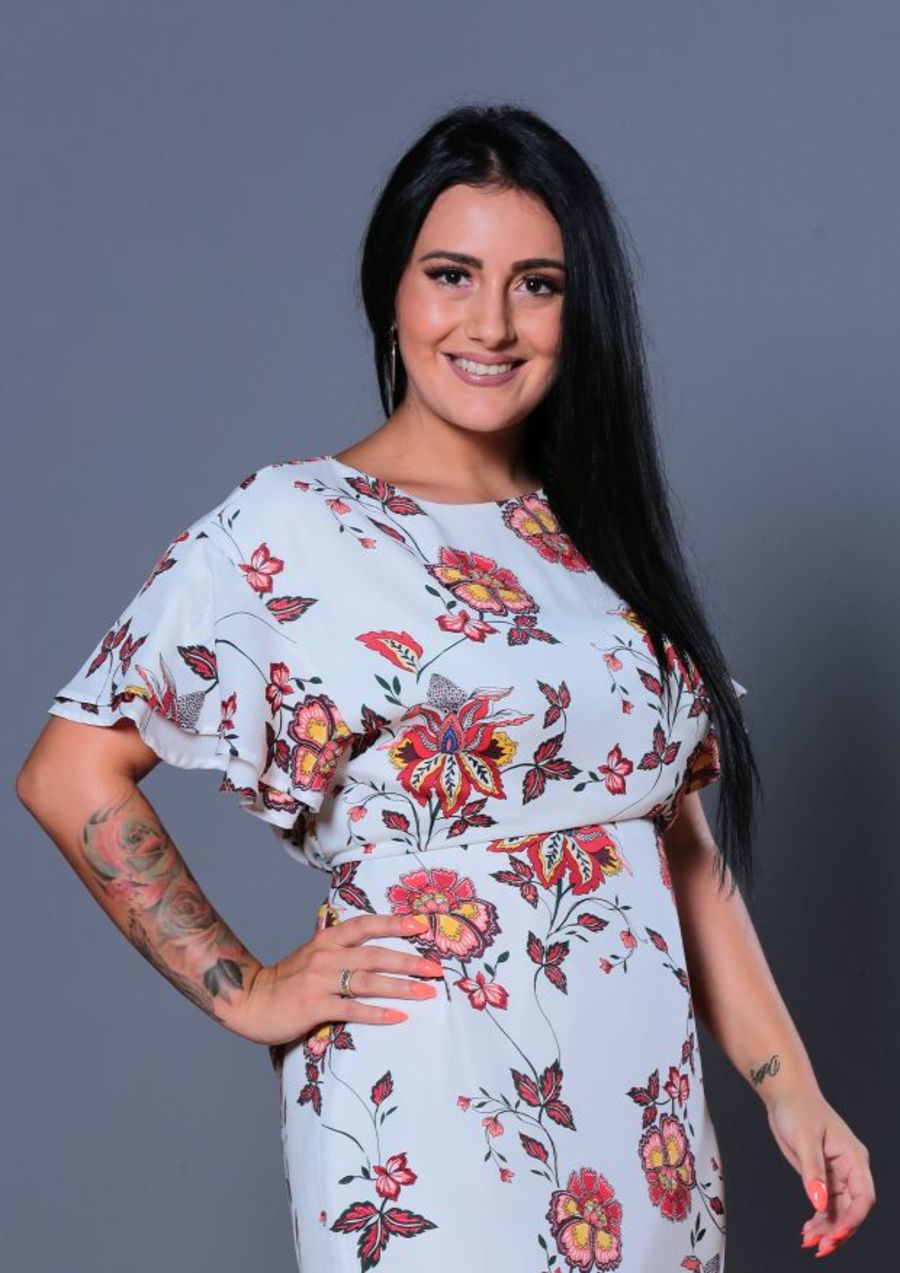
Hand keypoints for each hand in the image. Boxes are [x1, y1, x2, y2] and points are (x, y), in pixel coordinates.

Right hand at [232, 910, 443, 1045]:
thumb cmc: (285, 980)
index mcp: (327, 940)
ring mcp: (320, 981)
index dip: (394, 923)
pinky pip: (351, 1009)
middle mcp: (325, 956)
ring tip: (427, 992)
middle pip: (375, 954)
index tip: (422, 924)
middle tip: (436, 967)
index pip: (365, 925)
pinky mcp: (314, 1007)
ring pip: (368, 981)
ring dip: (401, 986)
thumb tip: (371, 944)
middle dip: (409, 960)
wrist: (248, 1000)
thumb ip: (338, 948)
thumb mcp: (312, 954)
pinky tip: (398, 1017)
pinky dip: (377, 1013)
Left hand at [765, 1086, 874, 1256]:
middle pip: (852, 1209)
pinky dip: (819, 1219)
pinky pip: (827, 1204)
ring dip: (827, 1228)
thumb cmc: (798, 1108)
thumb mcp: (804, 1138)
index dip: (853, 1219)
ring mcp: (837, 1174)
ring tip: (809, 1241)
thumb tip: (820, 1203)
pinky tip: (808, 1230)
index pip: (863, 1196)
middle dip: (838, 1230)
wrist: (785, 1095)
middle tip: (819, 1246)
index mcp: (853, 1157)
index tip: (836, 1234)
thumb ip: (813, 1171)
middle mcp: (849, 1168)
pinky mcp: (824, 1176)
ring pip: (839, 1210)